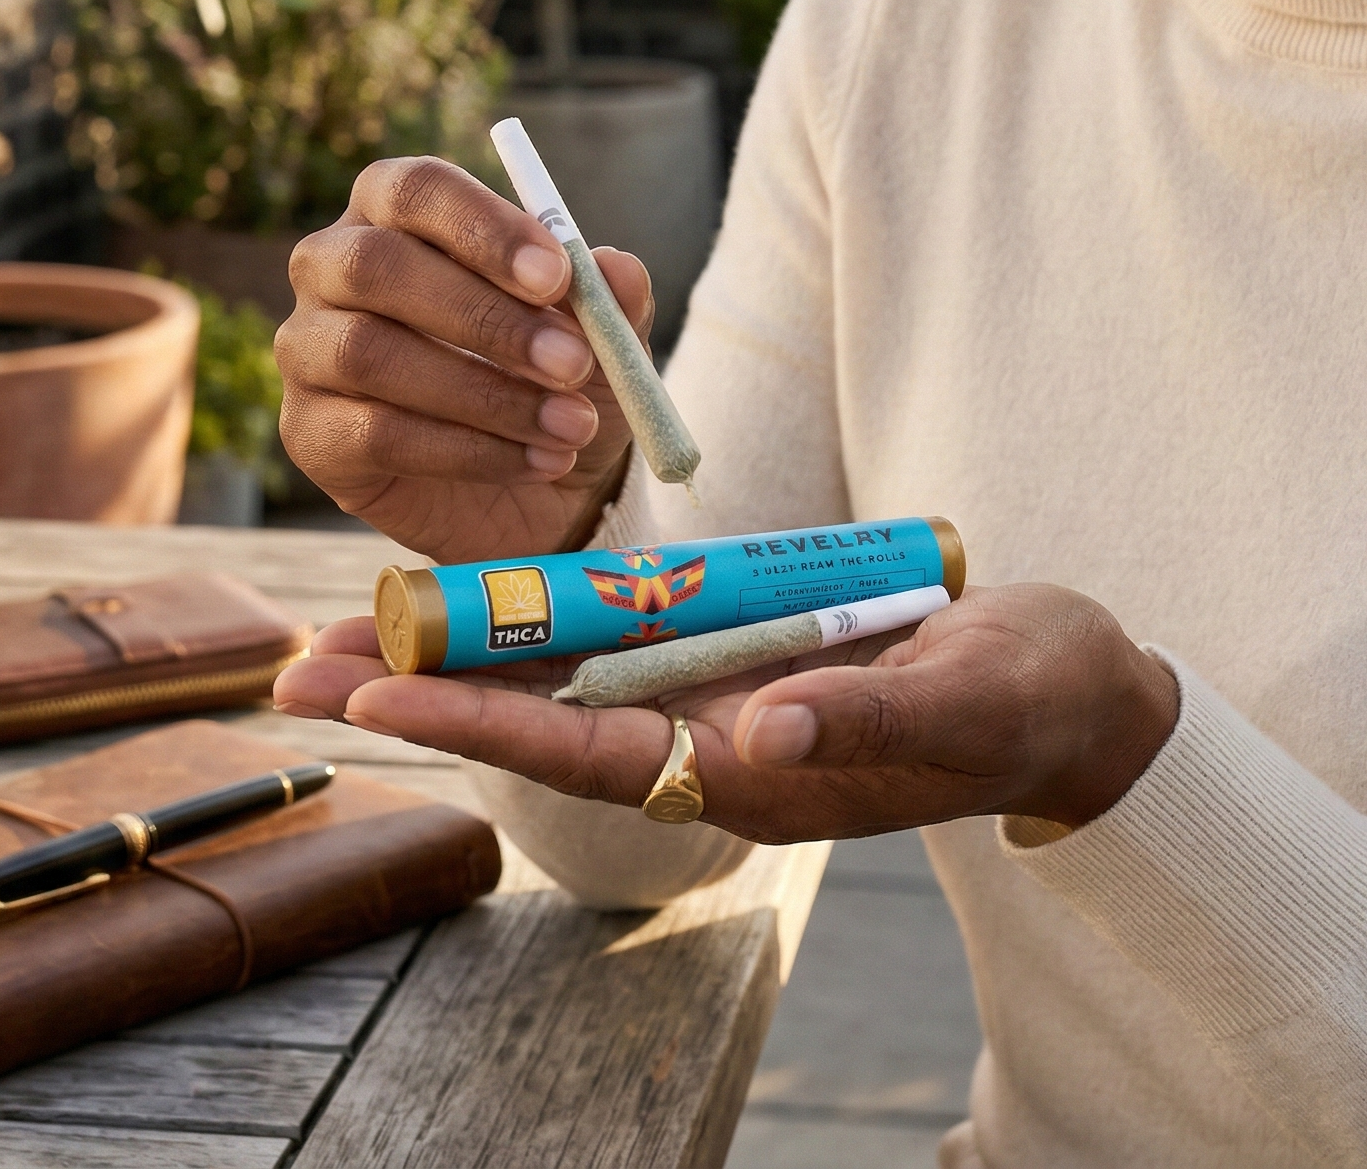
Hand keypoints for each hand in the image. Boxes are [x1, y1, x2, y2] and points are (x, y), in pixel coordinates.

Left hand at [274, 584, 1180, 841]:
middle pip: (544, 722)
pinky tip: (475, 596)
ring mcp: (722, 699)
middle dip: (426, 696)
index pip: (591, 750)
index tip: (377, 698)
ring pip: (567, 678)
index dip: (481, 723)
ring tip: (346, 631)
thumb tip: (755, 737)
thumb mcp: (965, 701)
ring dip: (459, 655)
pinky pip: (621, 637)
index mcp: (759, 770)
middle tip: (297, 672)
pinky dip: (540, 617)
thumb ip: (865, 722)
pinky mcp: (739, 655)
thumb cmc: (1029, 698)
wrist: (1069, 691)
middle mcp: (717, 743)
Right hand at [276, 155, 653, 561]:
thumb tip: (616, 270)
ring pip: (370, 354)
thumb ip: (608, 299)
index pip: (413, 189)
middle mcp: (333, 267)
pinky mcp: (310, 431)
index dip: (482, 227)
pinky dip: (469, 451)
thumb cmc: (554, 378)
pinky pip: (376, 434)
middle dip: (484, 315)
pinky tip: (536, 460)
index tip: (558, 276)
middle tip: (573, 361)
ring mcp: (307, 349)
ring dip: (485, 394)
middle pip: (376, 265)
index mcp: (395, 213)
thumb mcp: (600, 338)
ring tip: (571, 424)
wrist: (537, 489)